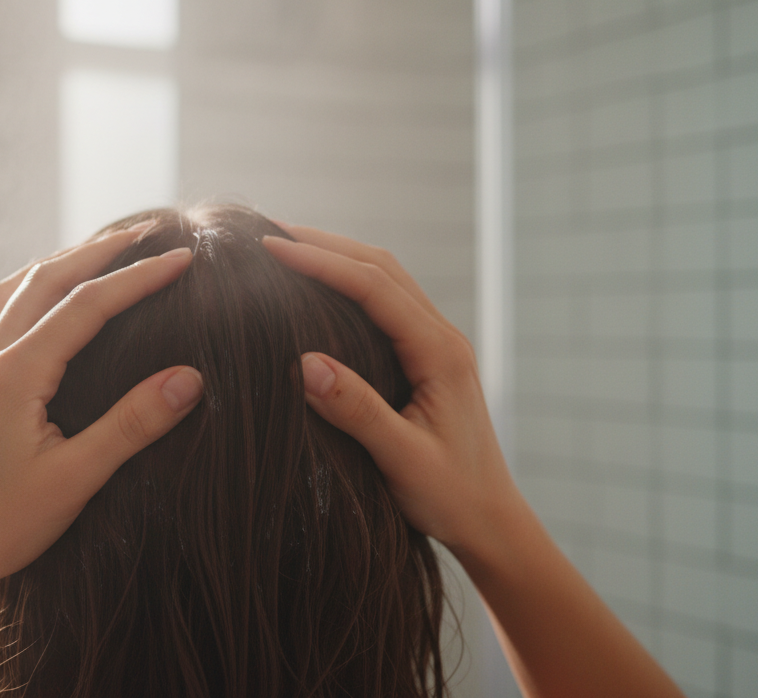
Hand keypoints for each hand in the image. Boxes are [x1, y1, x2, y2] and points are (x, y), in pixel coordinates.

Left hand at [0, 227, 203, 601]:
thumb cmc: (0, 525)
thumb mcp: (76, 479)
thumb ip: (132, 425)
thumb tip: (190, 378)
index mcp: (15, 373)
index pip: (88, 304)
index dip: (139, 277)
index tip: (183, 259)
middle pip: (46, 278)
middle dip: (100, 250)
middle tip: (147, 232)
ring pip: (13, 288)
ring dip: (58, 261)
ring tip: (97, 252)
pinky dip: (23, 288)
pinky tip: (35, 299)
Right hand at [262, 226, 520, 559]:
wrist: (492, 523)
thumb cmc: (452, 498)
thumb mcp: (402, 460)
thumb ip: (356, 411)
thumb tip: (303, 362)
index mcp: (440, 352)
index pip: (373, 287)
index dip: (320, 263)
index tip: (269, 250)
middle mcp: (442, 337)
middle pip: (380, 267)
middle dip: (323, 244)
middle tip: (266, 234)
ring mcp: (436, 345)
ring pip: (384, 279)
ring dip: (335, 257)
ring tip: (283, 248)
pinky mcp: (426, 358)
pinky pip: (383, 303)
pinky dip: (346, 283)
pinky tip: (315, 290)